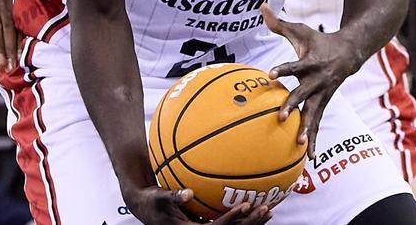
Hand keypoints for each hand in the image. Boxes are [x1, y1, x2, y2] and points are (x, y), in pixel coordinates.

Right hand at [122, 186, 272, 224]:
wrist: (146, 208)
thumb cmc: (151, 201)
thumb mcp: (158, 197)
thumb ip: (173, 196)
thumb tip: (188, 193)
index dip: (232, 218)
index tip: (247, 206)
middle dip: (249, 223)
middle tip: (267, 210)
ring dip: (250, 223)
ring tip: (269, 211)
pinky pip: (228, 224)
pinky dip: (242, 218)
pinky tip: (254, 209)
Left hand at [262, 4, 358, 153]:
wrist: (350, 53)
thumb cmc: (319, 41)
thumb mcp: (300, 30)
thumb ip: (279, 23)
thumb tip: (261, 6)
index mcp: (310, 63)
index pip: (294, 66)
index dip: (283, 69)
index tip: (270, 74)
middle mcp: (317, 81)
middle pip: (303, 94)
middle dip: (292, 106)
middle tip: (280, 117)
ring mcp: (322, 95)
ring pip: (313, 114)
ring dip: (306, 129)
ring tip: (298, 146)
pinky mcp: (324, 104)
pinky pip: (318, 124)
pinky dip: (314, 141)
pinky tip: (309, 158)